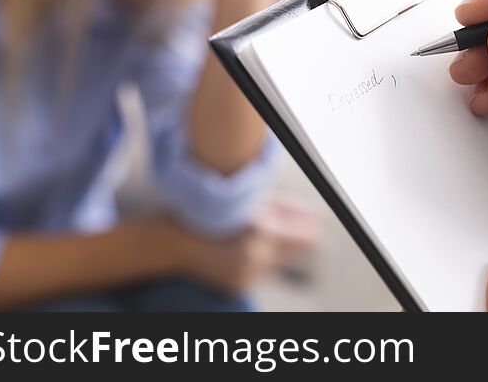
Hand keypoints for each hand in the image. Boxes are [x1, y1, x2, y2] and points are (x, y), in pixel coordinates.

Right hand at [168, 201, 319, 294]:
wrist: (172, 241)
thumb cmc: (208, 211)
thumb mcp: (249, 201)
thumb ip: (286, 208)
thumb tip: (316, 215)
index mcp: (260, 231)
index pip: (306, 237)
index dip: (310, 227)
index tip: (314, 220)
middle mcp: (257, 256)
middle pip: (296, 250)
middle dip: (292, 235)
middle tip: (276, 222)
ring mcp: (248, 274)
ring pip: (278, 260)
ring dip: (273, 247)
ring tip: (248, 232)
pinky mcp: (240, 285)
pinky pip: (261, 270)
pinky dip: (257, 258)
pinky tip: (238, 247)